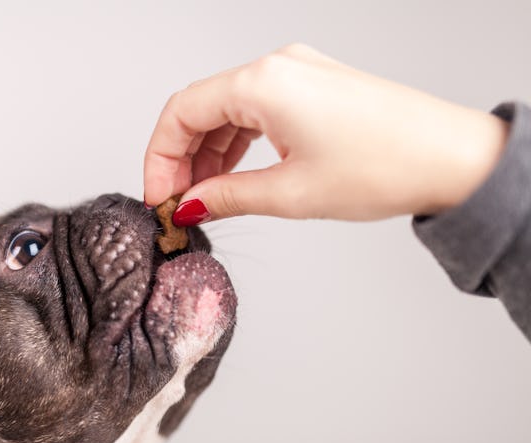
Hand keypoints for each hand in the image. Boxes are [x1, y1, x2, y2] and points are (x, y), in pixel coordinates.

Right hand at [143, 44, 508, 223]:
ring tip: (206, 197)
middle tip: (180, 203)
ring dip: (209, 152)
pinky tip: (234, 174)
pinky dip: (237, 142)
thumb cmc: (385, 166)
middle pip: (201, 107)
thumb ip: (226, 196)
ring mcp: (297, 73)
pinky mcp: (314, 87)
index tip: (160, 196)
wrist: (453, 158)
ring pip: (228, 109)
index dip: (160, 158)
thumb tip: (190, 205)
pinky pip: (256, 109)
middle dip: (182, 157)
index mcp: (263, 82)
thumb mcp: (290, 192)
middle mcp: (277, 67)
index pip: (181, 112)